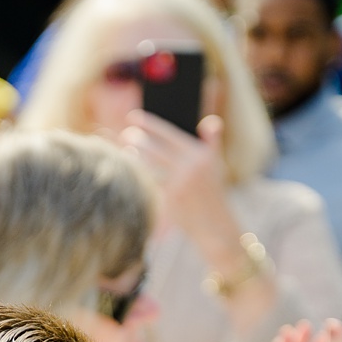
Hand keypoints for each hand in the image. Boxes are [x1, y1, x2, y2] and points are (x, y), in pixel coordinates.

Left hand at [120, 112, 239, 264]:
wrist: (214, 224)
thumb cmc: (211, 191)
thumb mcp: (216, 164)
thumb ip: (211, 141)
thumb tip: (208, 121)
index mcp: (201, 153)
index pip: (170, 133)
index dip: (150, 124)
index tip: (134, 117)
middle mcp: (191, 165)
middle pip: (155, 148)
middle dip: (137, 140)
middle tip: (125, 133)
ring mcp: (180, 181)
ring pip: (149, 164)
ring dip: (135, 156)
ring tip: (125, 148)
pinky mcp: (171, 197)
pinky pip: (149, 180)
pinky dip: (139, 173)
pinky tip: (130, 168)